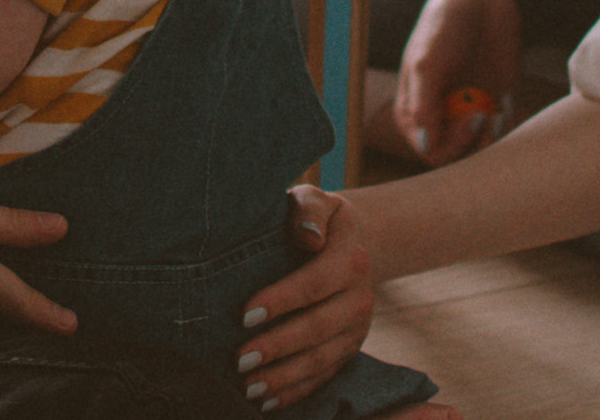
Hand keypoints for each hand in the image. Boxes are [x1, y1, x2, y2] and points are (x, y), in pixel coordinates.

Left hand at [232, 187, 372, 409]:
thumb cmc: (317, 218)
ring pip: (321, 359)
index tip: (244, 314)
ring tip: (249, 387)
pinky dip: (296, 392)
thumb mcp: (315, 200)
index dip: (280, 300)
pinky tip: (267, 401)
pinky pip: (324, 376)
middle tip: (239, 359)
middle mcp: (360, 298)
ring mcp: (357, 329)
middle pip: (317, 328)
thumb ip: (309, 210)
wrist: (349, 242)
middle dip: (277, 347)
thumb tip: (307, 235)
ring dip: (284, 377)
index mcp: (351, 259)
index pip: (313, 283)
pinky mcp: (350, 350)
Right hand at [395, 0, 522, 166]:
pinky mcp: (498, 103)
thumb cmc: (444, 25)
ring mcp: (471, 109)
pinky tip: (509, 101)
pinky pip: (504, 131)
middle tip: (485, 115)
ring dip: (493, 138)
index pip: (429, 150)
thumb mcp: (426, 64)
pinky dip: (510, 124)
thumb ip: (423, 107)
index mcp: (416, 108)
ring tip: (499, 113)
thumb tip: (424, 147)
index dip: (448, 145)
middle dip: (471, 144)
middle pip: (456, 156)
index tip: (469, 118)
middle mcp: (443, 114)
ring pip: (481, 149)